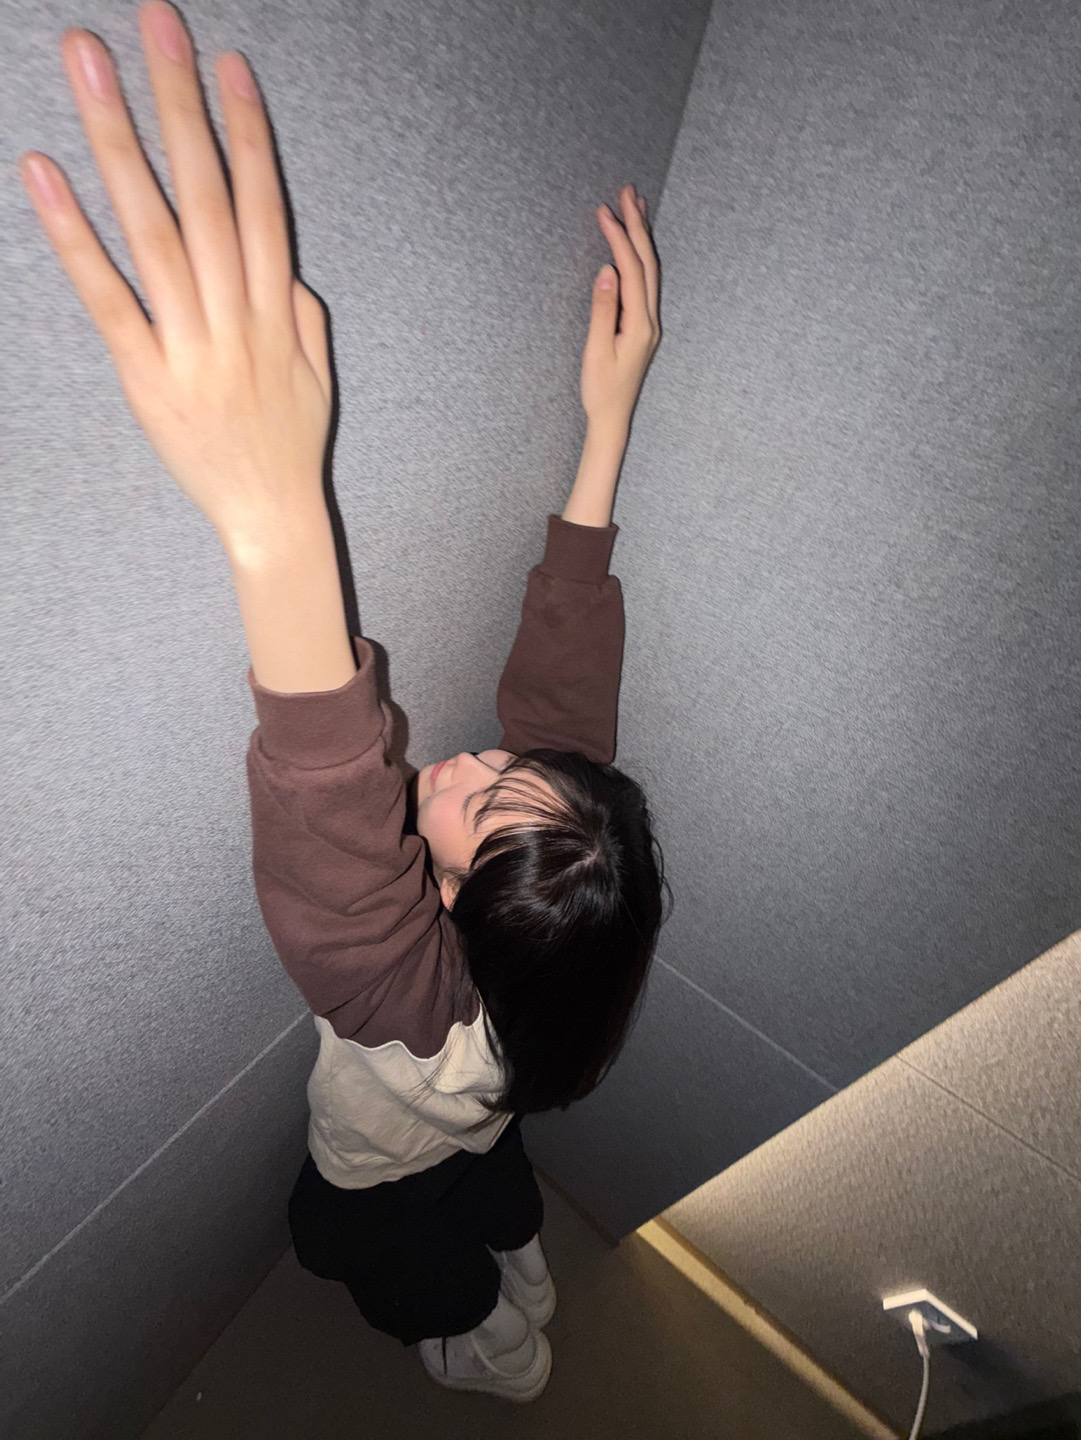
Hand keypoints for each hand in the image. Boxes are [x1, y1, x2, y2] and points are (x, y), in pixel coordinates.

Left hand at [18, 1, 331, 554]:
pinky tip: (44, 174)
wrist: (271, 518)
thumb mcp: (316, 374)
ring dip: (120, 142)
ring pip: (153, 229)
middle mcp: (236, 316)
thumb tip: (279, 263)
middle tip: (154, 24)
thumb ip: (299, 311)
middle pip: (205, 194)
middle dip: (179, 103)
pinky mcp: (146, 376)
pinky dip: (74, 236)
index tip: (225, 64)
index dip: (245, 130)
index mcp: (276, 310)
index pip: (261, 203)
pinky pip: (109, 298)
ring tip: (89, 66)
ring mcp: (190, 344)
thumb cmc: (290, 444)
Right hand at [581, 184, 661, 430]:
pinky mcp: (642, 326)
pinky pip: (645, 282)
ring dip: (641, 237)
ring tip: (635, 206)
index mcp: (640, 325)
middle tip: (627, 191)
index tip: (604, 211)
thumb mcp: (595, 351)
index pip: (631, 270)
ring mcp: (649, 322)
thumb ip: (602, 310)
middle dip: (637, 225)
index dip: (618, 238)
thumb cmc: (600, 390)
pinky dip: (639, 256)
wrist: (612, 418)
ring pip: (649, 270)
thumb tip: (607, 271)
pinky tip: (634, 245)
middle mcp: (650, 320)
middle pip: (647, 262)